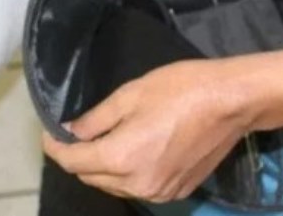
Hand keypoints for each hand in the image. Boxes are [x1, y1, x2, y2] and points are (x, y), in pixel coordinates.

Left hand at [43, 60, 252, 202]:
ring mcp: (160, 192)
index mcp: (121, 158)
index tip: (51, 133)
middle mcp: (137, 184)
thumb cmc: (181, 89)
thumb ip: (95, 119)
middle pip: (91, 178)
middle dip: (78, 158)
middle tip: (76, 134)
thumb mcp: (130, 94)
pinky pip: (139, 188)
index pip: (73, 162)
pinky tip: (134, 152)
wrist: (232, 102)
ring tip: (104, 141)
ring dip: (102, 169)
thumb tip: (71, 132)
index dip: (56, 147)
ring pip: (114, 187)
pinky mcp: (178, 191)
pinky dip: (128, 175)